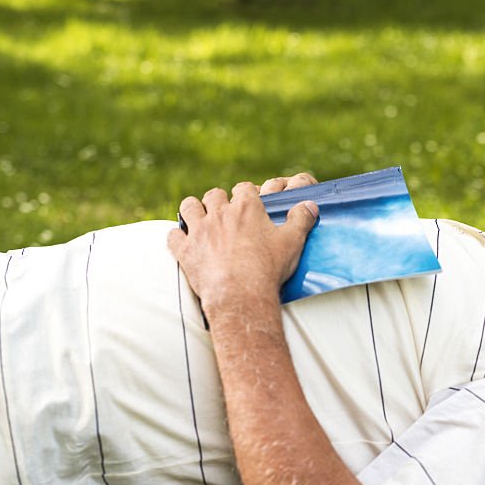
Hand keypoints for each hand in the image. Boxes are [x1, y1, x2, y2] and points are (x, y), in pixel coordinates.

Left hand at [167, 178, 318, 314]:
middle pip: (215, 195)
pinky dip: (177, 237)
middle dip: (219, 200)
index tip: (248, 202)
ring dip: (194, 210)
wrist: (241, 295)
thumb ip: (301, 220)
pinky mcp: (185, 250)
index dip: (246, 194)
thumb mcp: (292, 242)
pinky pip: (173, 236)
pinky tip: (183, 241)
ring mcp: (199, 231)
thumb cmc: (268, 268)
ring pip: (189, 207)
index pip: (244, 189)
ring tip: (200, 219)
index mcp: (247, 209)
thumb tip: (310, 205)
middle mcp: (220, 213)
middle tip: (225, 213)